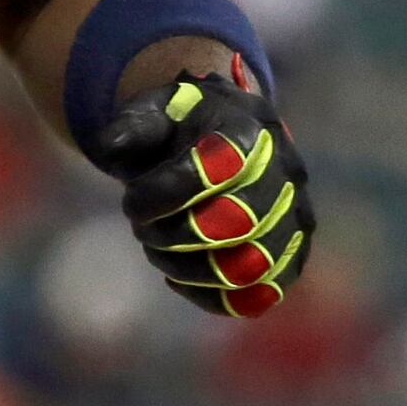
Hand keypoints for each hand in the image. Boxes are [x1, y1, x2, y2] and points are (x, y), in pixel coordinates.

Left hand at [94, 68, 312, 317]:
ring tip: (158, 249)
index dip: (165, 190)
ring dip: (188, 268)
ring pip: (250, 267)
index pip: (217, 164)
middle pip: (235, 223)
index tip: (132, 198)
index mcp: (248, 129)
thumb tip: (112, 146)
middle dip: (172, 233)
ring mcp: (293, 219)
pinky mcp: (290, 257)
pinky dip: (211, 296)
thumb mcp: (153, 110)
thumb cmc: (181, 127)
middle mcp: (284, 174)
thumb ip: (133, 125)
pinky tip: (178, 276)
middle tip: (141, 224)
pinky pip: (258, 295)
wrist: (221, 139)